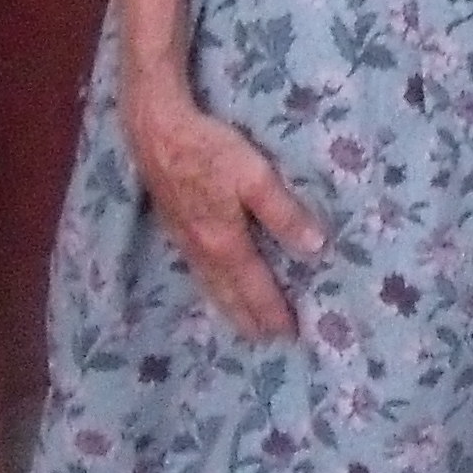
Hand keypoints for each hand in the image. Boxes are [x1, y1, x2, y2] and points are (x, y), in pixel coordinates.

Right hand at [121, 63, 325, 340]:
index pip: (255, 287)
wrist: (156, 130)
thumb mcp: (255, 176)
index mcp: (225, 243)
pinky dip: (208, 288)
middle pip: (229, 295)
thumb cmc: (209, 150)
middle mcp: (203, 251)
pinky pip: (196, 271)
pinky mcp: (172, 225)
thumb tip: (316, 248)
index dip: (272, 311)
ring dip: (227, 307)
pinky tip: (210, 283)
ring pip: (209, 285)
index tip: (290, 333)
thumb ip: (284, 213)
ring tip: (240, 324)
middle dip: (248, 319)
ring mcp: (184, 240)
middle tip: (267, 341)